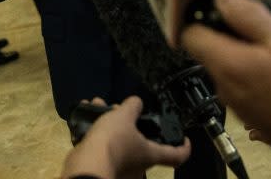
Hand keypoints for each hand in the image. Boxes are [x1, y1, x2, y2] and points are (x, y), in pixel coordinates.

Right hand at [61, 96, 190, 178]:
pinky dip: (97, 132)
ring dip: (109, 122)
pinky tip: (86, 117)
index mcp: (150, 154)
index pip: (177, 156)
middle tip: (118, 109)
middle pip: (141, 141)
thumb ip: (133, 106)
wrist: (85, 166)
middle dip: (129, 122)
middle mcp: (138, 165)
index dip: (184, 147)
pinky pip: (104, 147)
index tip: (184, 138)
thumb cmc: (113, 142)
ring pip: (119, 141)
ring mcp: (120, 168)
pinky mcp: (103, 167)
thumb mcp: (123, 116)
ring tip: (98, 106)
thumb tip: (137, 103)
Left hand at [180, 0, 270, 178]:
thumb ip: (248, 16)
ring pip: (242, 62)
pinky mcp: (258, 115)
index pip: (190, 32)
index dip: (206, 13)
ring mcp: (242, 104)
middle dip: (247, 29)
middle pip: (220, 45)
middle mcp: (226, 88)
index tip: (228, 2)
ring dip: (265, 48)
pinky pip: (254, 80)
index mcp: (227, 65)